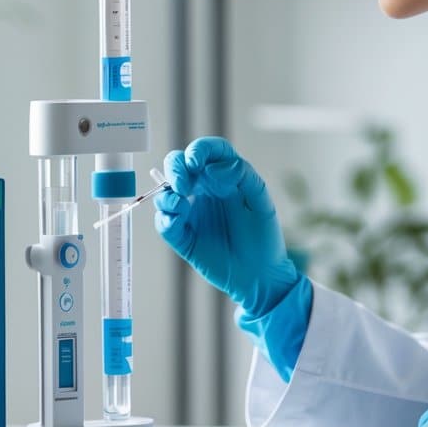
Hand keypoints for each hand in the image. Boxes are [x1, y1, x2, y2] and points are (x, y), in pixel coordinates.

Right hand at [153, 137, 298, 317]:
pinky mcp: (182, 236)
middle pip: (178, 166)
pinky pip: (164, 222)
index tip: (196, 162)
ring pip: (165, 193)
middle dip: (174, 169)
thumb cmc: (263, 236)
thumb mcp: (260, 200)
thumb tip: (212, 168)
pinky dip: (165, 218)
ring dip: (167, 194)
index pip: (206, 152)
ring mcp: (190, 213)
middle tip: (183, 184)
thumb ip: (242, 175)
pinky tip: (177, 220)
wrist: (261, 276)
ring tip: (181, 205)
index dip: (198, 150)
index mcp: (222, 178)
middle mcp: (203, 191)